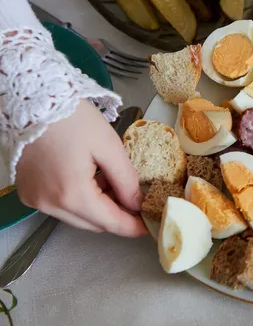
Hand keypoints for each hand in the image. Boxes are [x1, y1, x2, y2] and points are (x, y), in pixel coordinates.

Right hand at [16, 100, 146, 236]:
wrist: (32, 99)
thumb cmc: (70, 117)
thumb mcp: (108, 146)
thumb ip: (126, 180)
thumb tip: (137, 203)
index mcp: (72, 194)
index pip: (111, 223)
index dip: (134, 227)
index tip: (150, 226)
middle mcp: (50, 204)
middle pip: (94, 224)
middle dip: (118, 217)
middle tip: (138, 204)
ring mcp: (36, 199)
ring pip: (78, 216)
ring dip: (100, 208)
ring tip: (116, 185)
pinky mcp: (29, 191)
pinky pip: (61, 206)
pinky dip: (81, 199)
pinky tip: (93, 180)